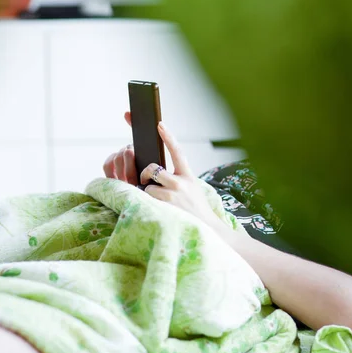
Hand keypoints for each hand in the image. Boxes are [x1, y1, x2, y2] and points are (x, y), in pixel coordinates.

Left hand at [102, 112, 219, 225]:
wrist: (206, 228)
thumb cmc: (195, 207)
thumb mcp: (192, 187)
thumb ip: (177, 177)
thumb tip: (156, 171)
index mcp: (188, 175)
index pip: (177, 151)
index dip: (168, 136)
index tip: (159, 124)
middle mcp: (182, 183)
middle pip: (154, 168)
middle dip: (146, 173)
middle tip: (146, 180)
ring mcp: (173, 196)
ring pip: (148, 186)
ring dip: (147, 193)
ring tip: (158, 201)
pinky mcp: (166, 207)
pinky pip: (147, 200)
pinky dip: (147, 203)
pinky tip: (156, 209)